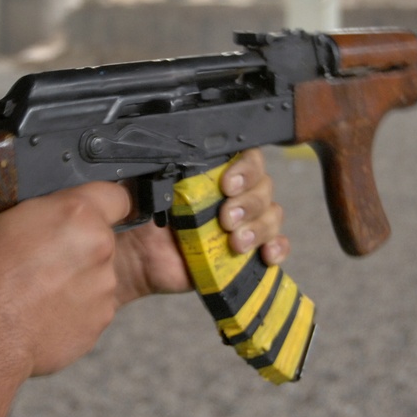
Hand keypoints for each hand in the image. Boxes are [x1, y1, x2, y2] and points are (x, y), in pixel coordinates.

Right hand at [0, 181, 130, 376]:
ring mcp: (104, 287)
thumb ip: (42, 208)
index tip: (86, 214)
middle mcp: (100, 247)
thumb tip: (52, 211)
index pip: (117, 196)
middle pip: (102, 238)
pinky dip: (72, 308)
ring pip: (97, 274)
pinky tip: (42, 312)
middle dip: (79, 245)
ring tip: (37, 291)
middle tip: (43, 258)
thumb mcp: (0, 216)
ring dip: (76, 278)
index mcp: (77, 213)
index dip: (102, 204)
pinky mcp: (101, 320)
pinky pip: (91, 306)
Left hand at [113, 148, 287, 305]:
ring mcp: (242, 223)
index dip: (245, 168)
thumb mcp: (145, 187)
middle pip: (264, 186)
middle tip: (225, 218)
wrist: (139, 259)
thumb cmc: (142, 217)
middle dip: (249, 203)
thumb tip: (156, 168)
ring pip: (272, 215)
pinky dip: (277, 247)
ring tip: (236, 242)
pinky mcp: (246, 251)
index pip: (246, 157)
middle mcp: (233, 194)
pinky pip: (276, 243)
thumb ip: (154, 174)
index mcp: (213, 172)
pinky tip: (265, 254)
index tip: (227, 185)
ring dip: (259, 227)